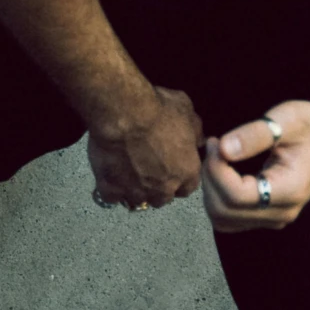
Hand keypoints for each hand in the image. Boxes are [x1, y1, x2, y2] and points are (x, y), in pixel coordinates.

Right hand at [88, 85, 203, 209]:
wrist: (123, 112)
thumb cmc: (159, 109)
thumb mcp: (186, 110)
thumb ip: (195, 130)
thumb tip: (199, 140)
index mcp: (186, 173)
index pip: (187, 188)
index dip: (179, 179)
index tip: (171, 169)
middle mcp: (163, 189)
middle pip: (162, 198)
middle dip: (157, 187)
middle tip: (147, 169)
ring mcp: (136, 192)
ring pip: (137, 200)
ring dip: (135, 190)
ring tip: (127, 173)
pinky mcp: (111, 190)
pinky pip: (112, 197)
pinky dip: (111, 188)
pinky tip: (110, 175)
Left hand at [201, 99, 309, 233]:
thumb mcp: (287, 119)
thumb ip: (256, 134)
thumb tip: (223, 148)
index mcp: (290, 190)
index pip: (237, 195)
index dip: (217, 170)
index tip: (217, 142)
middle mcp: (283, 212)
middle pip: (224, 212)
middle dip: (211, 178)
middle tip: (215, 146)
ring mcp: (274, 218)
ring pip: (222, 219)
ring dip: (211, 189)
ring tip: (218, 157)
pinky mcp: (266, 217)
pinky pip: (229, 218)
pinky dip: (218, 196)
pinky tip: (224, 171)